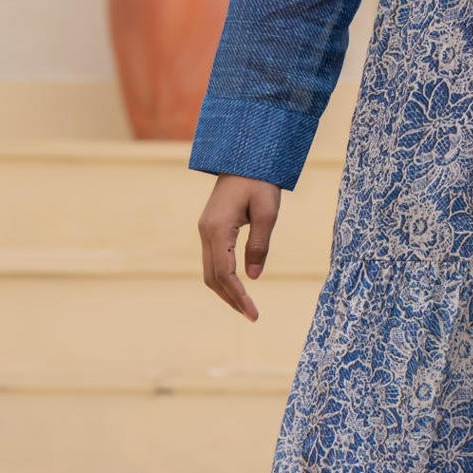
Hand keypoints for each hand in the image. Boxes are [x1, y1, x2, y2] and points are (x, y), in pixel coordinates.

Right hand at [198, 173, 280, 319]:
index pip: (225, 274)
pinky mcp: (210, 228)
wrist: (244, 156)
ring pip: (210, 271)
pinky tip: (237, 285)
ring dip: (226, 291)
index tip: (253, 314)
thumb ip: (259, 244)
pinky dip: (223, 277)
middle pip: (213, 277)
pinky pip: (212, 260)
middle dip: (231, 299)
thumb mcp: (267, 212)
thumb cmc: (259, 181)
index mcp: (218, 229)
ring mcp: (205, 230)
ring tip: (245, 307)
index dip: (238, 296)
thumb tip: (254, 277)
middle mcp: (206, 232)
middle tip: (252, 316)